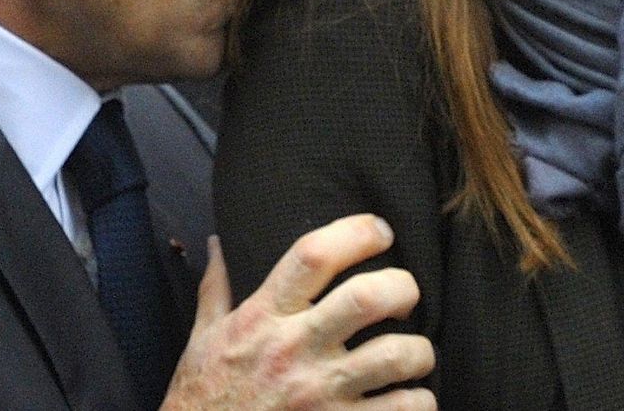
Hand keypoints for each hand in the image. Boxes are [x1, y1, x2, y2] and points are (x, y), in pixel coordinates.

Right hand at [161, 214, 435, 409]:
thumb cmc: (204, 395)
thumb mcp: (203, 336)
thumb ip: (218, 287)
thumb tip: (220, 242)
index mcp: (263, 317)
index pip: (314, 255)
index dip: (356, 232)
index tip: (381, 231)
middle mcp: (295, 349)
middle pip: (368, 297)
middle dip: (402, 288)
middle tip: (405, 296)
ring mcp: (320, 393)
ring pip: (396, 356)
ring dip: (419, 351)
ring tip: (415, 353)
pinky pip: (401, 409)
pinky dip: (420, 401)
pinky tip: (414, 397)